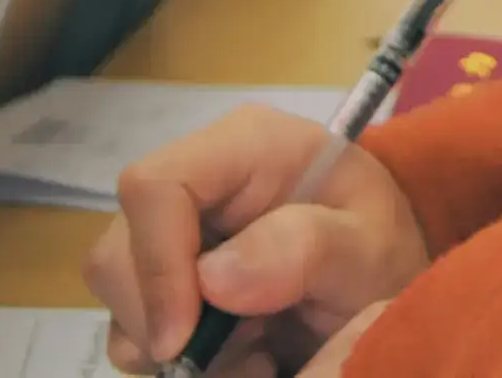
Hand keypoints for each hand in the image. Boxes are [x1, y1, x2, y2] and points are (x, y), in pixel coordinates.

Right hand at [83, 103, 428, 373]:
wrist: (382, 282)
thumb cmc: (382, 249)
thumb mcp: (371, 248)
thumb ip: (307, 248)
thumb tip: (213, 277)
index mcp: (247, 145)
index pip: (155, 186)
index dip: (155, 263)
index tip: (182, 337)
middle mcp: (199, 178)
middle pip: (121, 247)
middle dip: (161, 314)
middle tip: (239, 349)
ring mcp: (176, 229)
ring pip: (119, 292)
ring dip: (172, 342)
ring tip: (253, 350)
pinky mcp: (166, 274)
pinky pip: (132, 325)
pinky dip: (174, 355)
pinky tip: (238, 353)